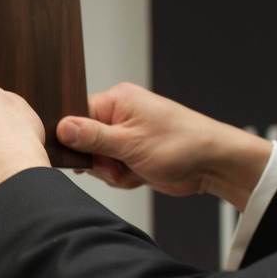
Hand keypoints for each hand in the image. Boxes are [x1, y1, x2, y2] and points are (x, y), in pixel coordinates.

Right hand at [56, 82, 270, 210]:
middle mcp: (119, 115)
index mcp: (116, 100)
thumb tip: (61, 128)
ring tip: (132, 169)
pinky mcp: (131, 154)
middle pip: (82, 141)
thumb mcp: (130, 142)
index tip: (80, 153)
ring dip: (111, 171)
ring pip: (96, 160)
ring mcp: (125, 136)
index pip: (75, 114)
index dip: (73, 137)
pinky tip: (138, 174)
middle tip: (114, 165)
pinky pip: (110, 169)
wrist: (214, 164)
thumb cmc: (183, 144)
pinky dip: (121, 177)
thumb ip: (92, 136)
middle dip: (97, 160)